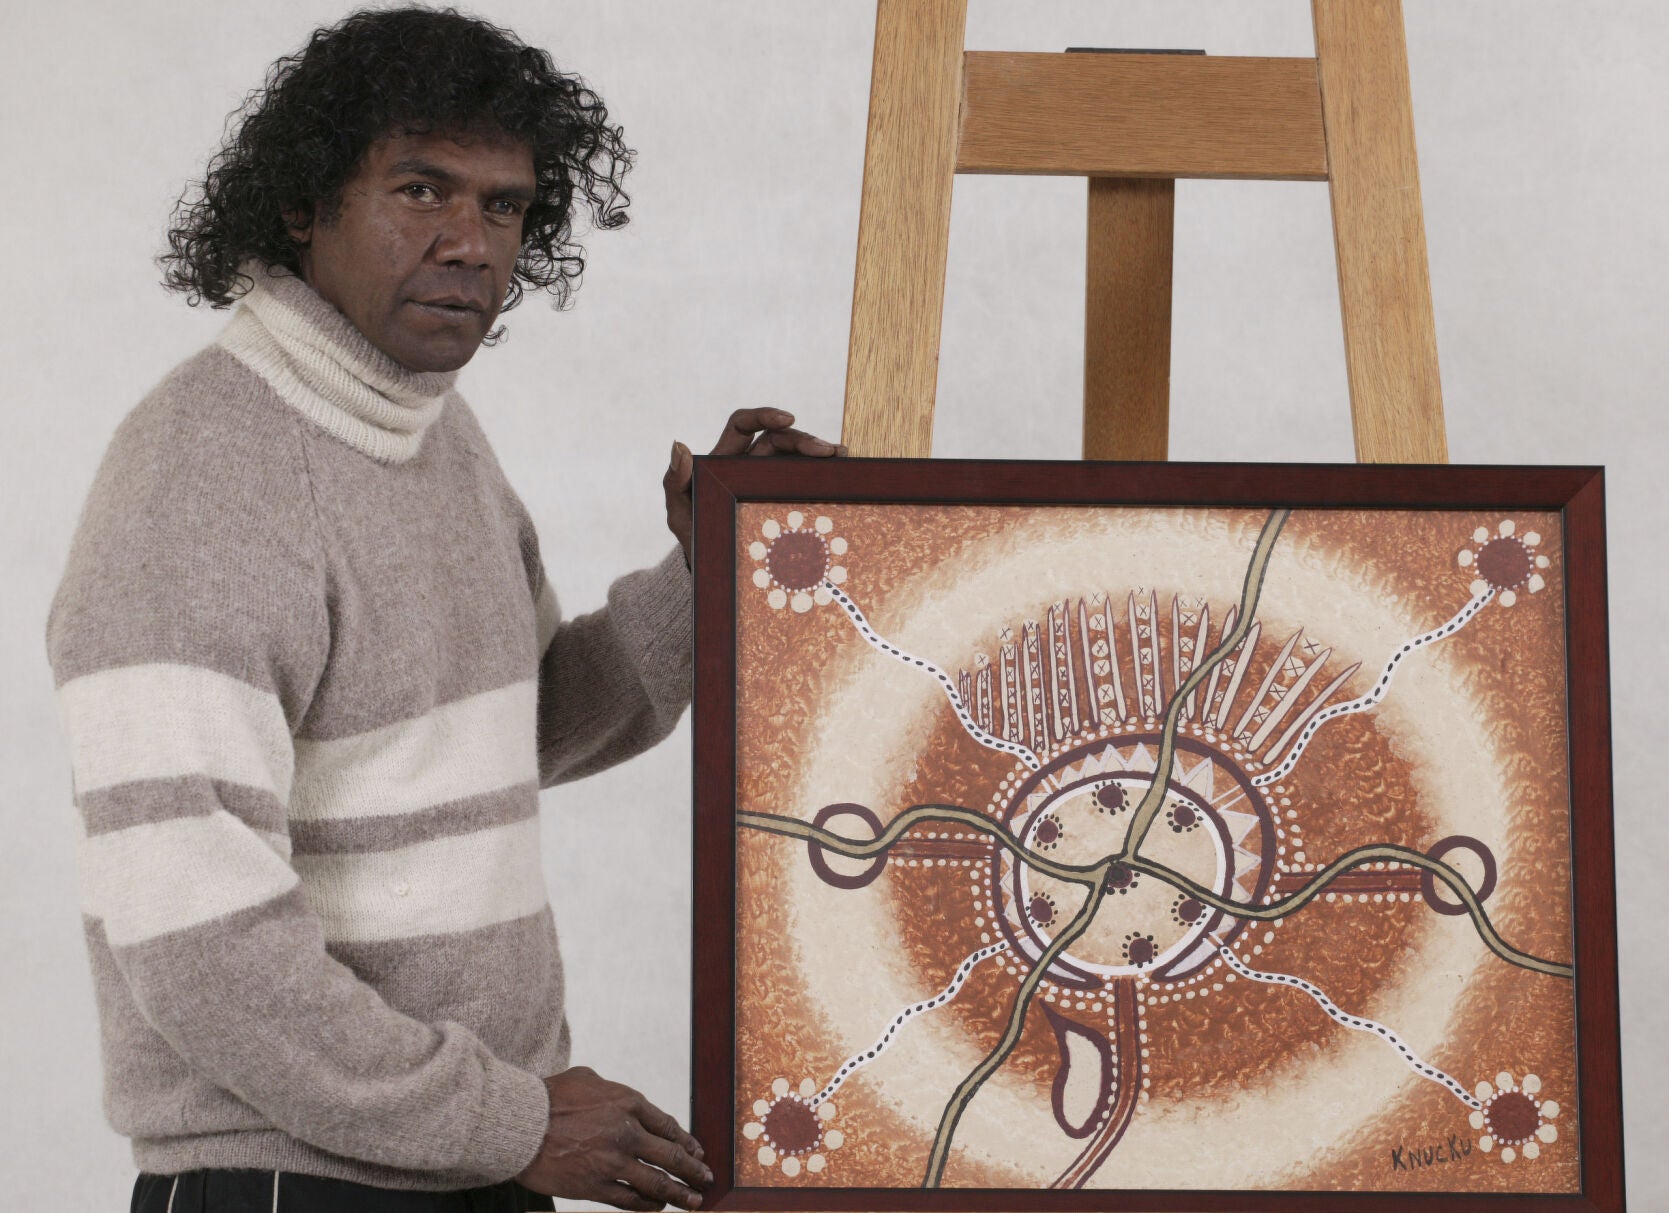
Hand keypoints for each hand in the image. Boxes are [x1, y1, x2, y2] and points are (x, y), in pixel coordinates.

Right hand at [514, 1065, 711, 1209]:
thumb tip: (627, 1107)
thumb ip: (613, 1093)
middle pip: (670, 1155)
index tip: (697, 1152)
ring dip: (679, 1193)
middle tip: (706, 1179)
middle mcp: (626, 1132)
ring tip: (693, 1201)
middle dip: (693, 1170)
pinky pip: (629, 1200)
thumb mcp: (589, 1080)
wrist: (520, 1124)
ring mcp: (612, 1162)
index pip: (668, 1126)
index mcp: (628, 1103)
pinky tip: (657, 1207)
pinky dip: (647, 1205)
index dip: (686, 1142)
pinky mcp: (595, 1186)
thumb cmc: (550, 1098)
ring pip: (656, 1182)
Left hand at [664, 408, 845, 565]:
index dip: (764, 415)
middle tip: (828, 452)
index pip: (742, 425)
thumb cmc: (695, 542)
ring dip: (821, 453)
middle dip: (804, 439)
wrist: (716, 575)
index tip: (789, 419)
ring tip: (842, 458)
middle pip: (779, 440)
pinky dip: (826, 475)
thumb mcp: (679, 516)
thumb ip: (675, 482)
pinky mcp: (787, 502)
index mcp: (724, 461)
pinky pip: (808, 483)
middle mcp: (750, 467)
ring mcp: (770, 484)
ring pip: (798, 459)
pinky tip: (844, 475)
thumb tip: (679, 445)